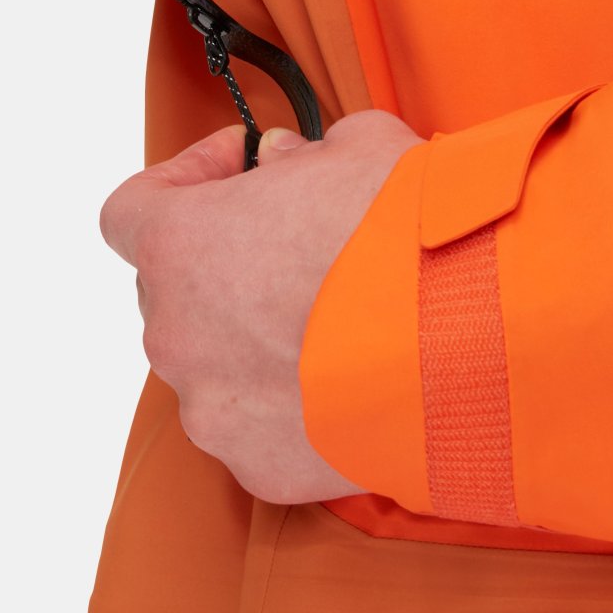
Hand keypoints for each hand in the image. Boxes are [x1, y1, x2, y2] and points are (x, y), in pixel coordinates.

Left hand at [98, 111, 424, 503]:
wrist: (483, 344)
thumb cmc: (408, 236)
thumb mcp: (357, 147)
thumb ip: (301, 154)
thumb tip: (285, 164)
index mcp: (177, 245)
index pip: (130, 211)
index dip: (180, 183)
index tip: (237, 171)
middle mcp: (177, 331)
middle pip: (174, 291)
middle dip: (225, 265)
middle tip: (294, 245)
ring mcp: (212, 407)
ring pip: (214, 366)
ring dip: (256, 340)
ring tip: (334, 322)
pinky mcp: (259, 465)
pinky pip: (258, 429)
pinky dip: (292, 408)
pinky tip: (350, 381)